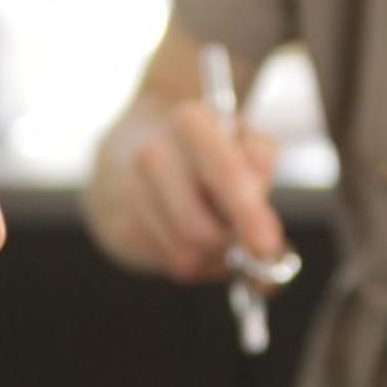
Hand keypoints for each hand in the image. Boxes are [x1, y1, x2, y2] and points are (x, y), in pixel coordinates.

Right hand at [85, 96, 283, 280]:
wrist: (130, 153)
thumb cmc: (203, 151)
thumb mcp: (243, 140)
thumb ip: (262, 169)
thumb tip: (266, 232)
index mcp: (190, 123)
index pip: (226, 173)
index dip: (249, 215)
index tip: (267, 247)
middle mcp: (151, 155)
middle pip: (201, 230)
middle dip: (230, 244)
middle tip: (249, 240)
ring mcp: (127, 193)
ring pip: (185, 255)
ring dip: (212, 255)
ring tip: (215, 228)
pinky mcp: (118, 228)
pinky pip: (167, 264)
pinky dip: (190, 259)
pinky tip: (185, 233)